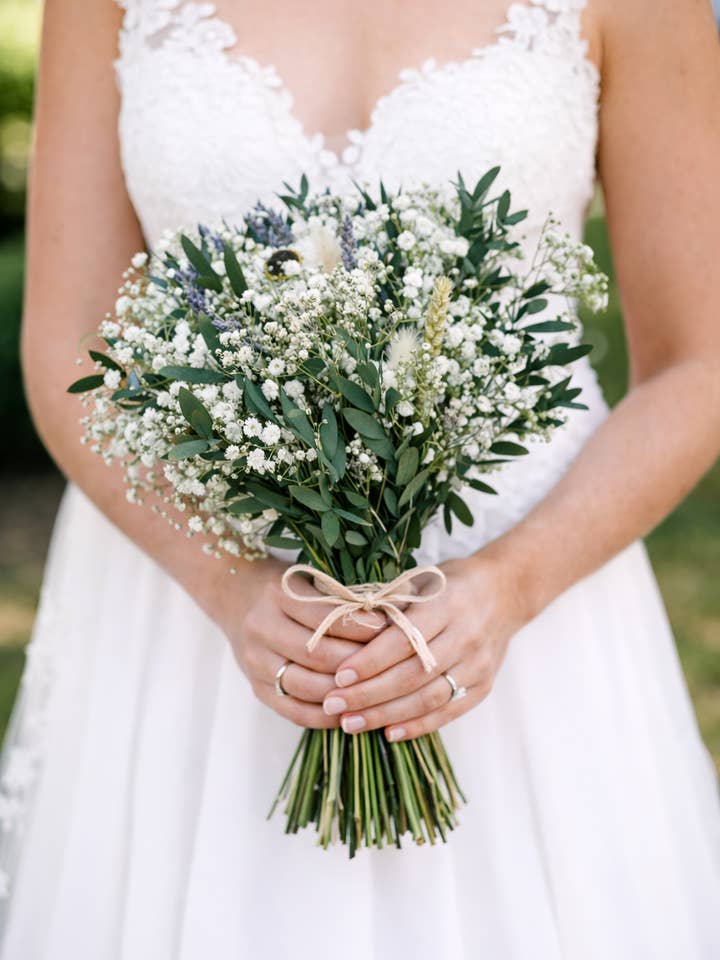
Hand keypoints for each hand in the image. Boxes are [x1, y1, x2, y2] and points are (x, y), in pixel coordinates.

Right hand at [221, 557, 387, 728]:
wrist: (237, 598)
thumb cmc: (287, 589)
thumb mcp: (309, 582)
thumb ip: (342, 599)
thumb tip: (394, 615)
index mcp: (278, 596)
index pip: (328, 617)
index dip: (362, 627)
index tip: (392, 630)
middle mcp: (262, 628)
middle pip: (319, 655)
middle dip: (359, 664)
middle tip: (391, 667)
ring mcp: (256, 663)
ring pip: (307, 687)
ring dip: (345, 693)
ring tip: (376, 692)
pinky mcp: (257, 689)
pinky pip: (295, 711)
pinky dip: (326, 716)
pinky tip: (351, 712)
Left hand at [319, 552, 528, 741]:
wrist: (506, 591)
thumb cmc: (452, 583)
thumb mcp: (422, 581)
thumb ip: (390, 605)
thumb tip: (340, 629)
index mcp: (446, 604)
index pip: (402, 640)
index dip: (369, 661)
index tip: (338, 676)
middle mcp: (465, 636)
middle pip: (412, 674)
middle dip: (368, 694)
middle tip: (333, 704)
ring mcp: (478, 664)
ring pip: (428, 698)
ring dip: (386, 714)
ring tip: (350, 723)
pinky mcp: (484, 685)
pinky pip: (449, 711)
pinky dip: (418, 725)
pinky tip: (389, 733)